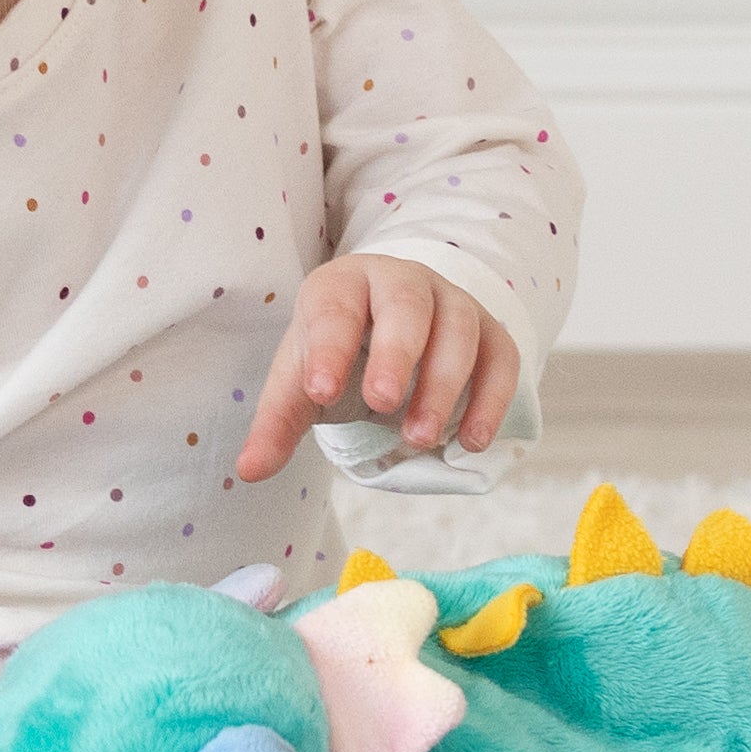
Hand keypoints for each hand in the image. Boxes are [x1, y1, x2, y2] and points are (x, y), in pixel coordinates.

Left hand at [237, 256, 519, 481]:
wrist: (393, 325)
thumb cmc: (341, 352)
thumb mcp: (302, 381)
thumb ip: (278, 423)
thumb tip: (249, 471)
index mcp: (344, 284)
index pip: (335, 306)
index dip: (329, 346)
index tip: (320, 391)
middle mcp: (402, 280)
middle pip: (406, 304)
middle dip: (396, 354)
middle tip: (381, 404)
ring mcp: (453, 302)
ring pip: (459, 328)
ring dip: (443, 385)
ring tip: (418, 439)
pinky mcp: (491, 332)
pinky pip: (501, 358)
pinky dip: (491, 400)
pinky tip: (470, 442)